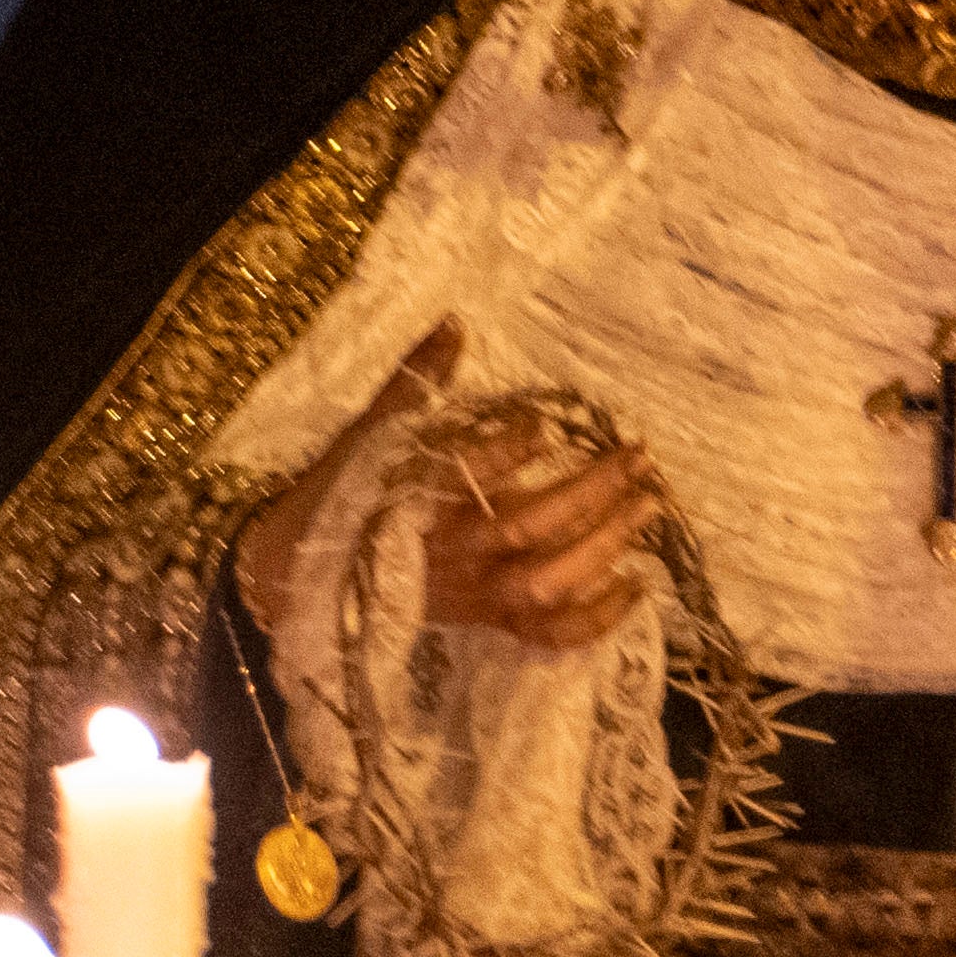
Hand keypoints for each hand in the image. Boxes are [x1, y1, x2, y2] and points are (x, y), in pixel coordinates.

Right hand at [242, 321, 675, 656]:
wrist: (305, 577)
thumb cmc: (343, 496)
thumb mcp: (373, 433)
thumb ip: (419, 380)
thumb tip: (457, 322)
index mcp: (420, 500)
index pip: (468, 473)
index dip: (511, 449)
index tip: (548, 425)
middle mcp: (455, 551)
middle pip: (533, 526)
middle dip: (593, 491)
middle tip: (640, 457)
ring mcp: (474, 594)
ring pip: (550, 581)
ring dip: (607, 543)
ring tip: (649, 505)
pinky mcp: (486, 622)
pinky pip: (549, 634)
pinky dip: (597, 618)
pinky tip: (635, 584)